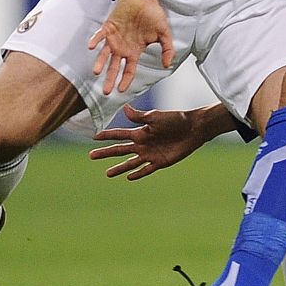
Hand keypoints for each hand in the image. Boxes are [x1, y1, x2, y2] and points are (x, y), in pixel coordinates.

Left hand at [88, 0, 175, 93]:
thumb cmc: (153, 15)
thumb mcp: (164, 34)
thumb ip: (167, 49)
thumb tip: (167, 64)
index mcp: (135, 51)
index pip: (129, 70)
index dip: (125, 80)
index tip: (121, 90)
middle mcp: (123, 47)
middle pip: (115, 67)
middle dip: (110, 79)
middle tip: (106, 91)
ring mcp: (114, 38)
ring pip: (105, 54)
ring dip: (100, 62)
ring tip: (96, 72)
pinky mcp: (109, 27)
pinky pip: (100, 35)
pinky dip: (95, 40)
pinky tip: (91, 47)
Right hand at [90, 105, 209, 179]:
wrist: (194, 129)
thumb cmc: (176, 120)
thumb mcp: (156, 117)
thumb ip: (140, 116)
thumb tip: (125, 108)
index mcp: (140, 132)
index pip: (119, 134)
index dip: (107, 136)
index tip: (93, 137)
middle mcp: (143, 143)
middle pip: (120, 150)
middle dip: (106, 153)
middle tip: (91, 156)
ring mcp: (151, 154)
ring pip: (130, 162)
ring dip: (119, 167)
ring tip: (107, 173)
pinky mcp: (160, 162)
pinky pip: (146, 169)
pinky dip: (138, 173)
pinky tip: (128, 177)